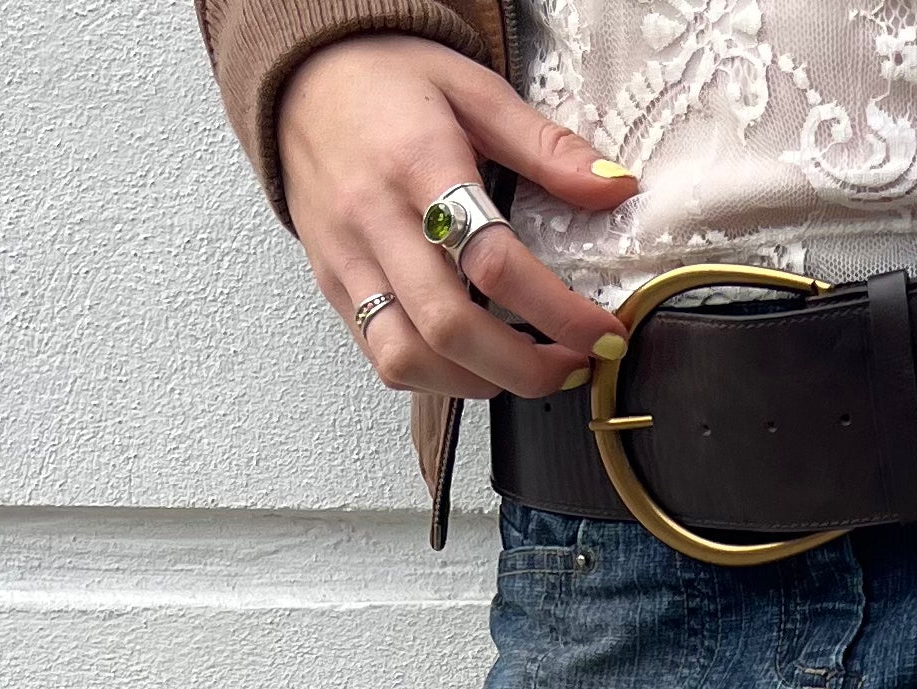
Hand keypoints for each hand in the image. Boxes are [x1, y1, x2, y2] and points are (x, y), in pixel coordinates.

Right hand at [278, 34, 637, 398]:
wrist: (302, 76)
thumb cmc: (387, 81)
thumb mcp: (476, 90)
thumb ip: (546, 146)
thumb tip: (614, 190)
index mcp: (417, 164)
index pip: (493, 261)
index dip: (558, 312)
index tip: (601, 332)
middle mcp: (373, 220)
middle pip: (449, 328)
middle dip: (524, 368)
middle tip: (570, 366)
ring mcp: (346, 260)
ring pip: (407, 358)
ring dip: (477, 383)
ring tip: (525, 369)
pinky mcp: (332, 285)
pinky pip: (381, 358)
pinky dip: (435, 377)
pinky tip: (473, 362)